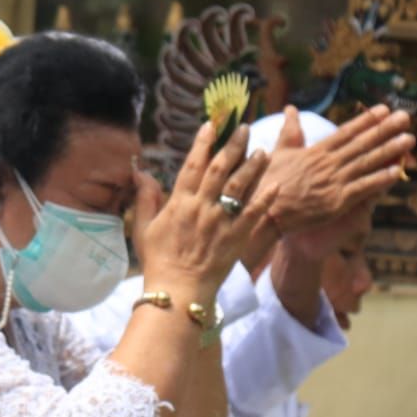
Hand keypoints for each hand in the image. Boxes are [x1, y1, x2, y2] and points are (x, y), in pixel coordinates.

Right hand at [136, 121, 270, 300]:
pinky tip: (276, 184)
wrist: (178, 291)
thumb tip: (141, 172)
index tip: (211, 125)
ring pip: (239, 186)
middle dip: (233, 146)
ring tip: (263, 150)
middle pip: (220, 169)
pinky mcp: (237, 237)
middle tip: (244, 128)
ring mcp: (221, 222)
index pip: (192, 165)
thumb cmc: (158, 261)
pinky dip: (265, 198)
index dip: (202, 143)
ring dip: (252, 166)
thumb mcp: (143, 228)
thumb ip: (145, 198)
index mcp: (179, 203)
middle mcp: (202, 207)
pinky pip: (254, 213)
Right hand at [254, 104, 413, 238]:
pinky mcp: (337, 201)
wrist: (262, 212)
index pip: (346, 133)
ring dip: (389, 150)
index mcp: (315, 152)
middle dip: (385, 130)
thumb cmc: (266, 183)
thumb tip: (290, 109)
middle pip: (362, 144)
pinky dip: (380, 179)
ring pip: (366, 163)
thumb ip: (289, 132)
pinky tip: (396, 171)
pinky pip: (363, 188)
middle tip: (405, 117)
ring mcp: (334, 182)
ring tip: (409, 139)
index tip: (383, 109)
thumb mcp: (277, 153)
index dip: (366, 120)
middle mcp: (328, 164)